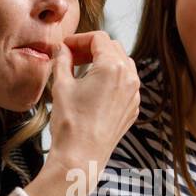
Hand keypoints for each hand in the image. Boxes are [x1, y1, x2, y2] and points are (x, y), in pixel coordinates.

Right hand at [44, 31, 139, 179]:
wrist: (81, 156)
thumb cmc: (71, 123)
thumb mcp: (61, 85)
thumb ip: (62, 61)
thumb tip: (61, 49)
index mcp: (113, 67)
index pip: (98, 38)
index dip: (79, 39)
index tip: (65, 47)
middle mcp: (129, 78)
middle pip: (113, 48)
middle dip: (91, 49)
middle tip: (71, 57)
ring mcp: (133, 95)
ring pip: (122, 65)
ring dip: (103, 62)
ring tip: (82, 71)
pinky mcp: (132, 109)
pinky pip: (125, 85)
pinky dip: (111, 79)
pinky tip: (93, 89)